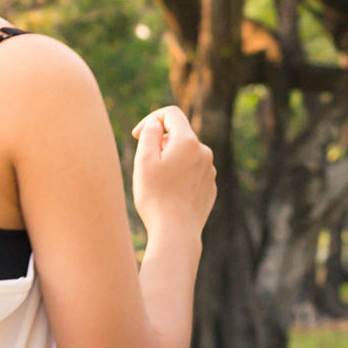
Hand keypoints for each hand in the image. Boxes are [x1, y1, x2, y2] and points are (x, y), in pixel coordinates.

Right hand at [130, 104, 215, 237]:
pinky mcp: (209, 188)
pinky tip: (168, 194)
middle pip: (179, 135)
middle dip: (160, 142)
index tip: (137, 135)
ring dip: (170, 160)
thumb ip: (149, 134)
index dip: (151, 119)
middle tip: (144, 164)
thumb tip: (155, 123)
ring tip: (156, 182)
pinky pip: (192, 172)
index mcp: (188, 141)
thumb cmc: (156, 197)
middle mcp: (204, 153)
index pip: (171, 114)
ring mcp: (209, 171)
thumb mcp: (144, 160)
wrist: (176, 232)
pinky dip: (179, 175)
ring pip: (186, 155)